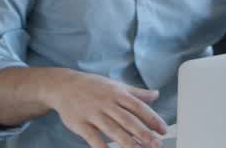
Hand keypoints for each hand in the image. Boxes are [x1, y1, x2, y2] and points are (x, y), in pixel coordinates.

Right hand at [43, 70, 167, 147]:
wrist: (62, 86)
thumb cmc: (92, 86)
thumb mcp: (115, 85)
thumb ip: (136, 92)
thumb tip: (156, 94)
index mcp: (117, 93)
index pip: (138, 106)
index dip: (152, 118)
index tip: (163, 130)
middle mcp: (106, 102)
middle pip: (128, 120)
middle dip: (143, 133)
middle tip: (156, 145)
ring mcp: (93, 113)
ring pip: (113, 129)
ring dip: (128, 142)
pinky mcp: (80, 124)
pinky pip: (93, 138)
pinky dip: (102, 147)